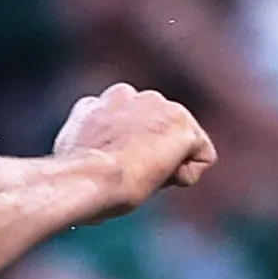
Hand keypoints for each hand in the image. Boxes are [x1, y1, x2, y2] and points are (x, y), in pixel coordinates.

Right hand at [54, 83, 215, 202]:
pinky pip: (201, 157)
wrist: (86, 179)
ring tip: (143, 178)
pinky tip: (161, 179)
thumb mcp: (76, 160)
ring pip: (180, 142)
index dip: (129, 154)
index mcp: (98, 104)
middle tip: (132, 178)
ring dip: (170, 164)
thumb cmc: (76, 183)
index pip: (130, 126)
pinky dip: (187, 176)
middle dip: (153, 154)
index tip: (116, 171)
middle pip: (158, 132)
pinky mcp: (181, 121)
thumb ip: (94, 149)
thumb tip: (98, 163)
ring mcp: (156, 104)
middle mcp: (127, 95)